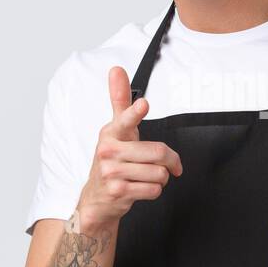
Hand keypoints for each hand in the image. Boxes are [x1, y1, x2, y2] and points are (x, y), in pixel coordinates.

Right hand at [74, 66, 182, 232]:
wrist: (96, 197)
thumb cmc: (112, 158)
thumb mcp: (116, 129)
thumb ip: (119, 100)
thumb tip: (116, 69)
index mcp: (111, 133)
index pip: (125, 120)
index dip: (135, 112)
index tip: (143, 104)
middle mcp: (108, 151)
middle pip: (158, 152)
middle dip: (170, 161)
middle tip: (167, 163)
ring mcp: (111, 172)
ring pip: (159, 173)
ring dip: (161, 177)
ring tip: (146, 176)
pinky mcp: (118, 191)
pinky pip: (154, 189)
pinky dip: (154, 190)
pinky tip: (141, 187)